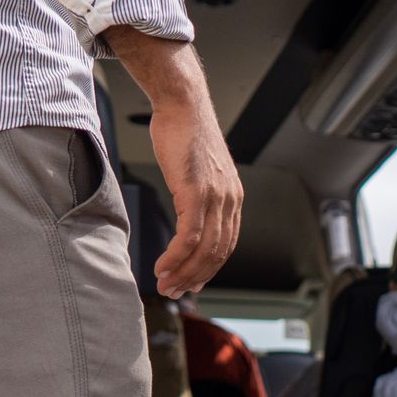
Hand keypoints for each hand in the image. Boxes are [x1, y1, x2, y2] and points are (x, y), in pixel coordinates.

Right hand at [149, 97, 242, 298]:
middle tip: (176, 291)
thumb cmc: (185, 133)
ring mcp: (215, 197)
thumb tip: (189, 209)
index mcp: (232, 198)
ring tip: (166, 284)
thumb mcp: (198, 169)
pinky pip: (189, 235)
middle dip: (195, 276)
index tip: (194, 280)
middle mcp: (229, 200)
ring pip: (204, 249)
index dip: (210, 266)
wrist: (182, 105)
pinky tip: (163, 266)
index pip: (226, 243)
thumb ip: (199, 193)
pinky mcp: (197, 192)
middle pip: (217, 252)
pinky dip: (176, 256)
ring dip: (183, 272)